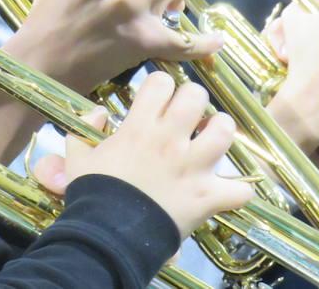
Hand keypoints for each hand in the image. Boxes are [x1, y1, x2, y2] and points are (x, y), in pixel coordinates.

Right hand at [36, 72, 251, 238]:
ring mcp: (193, 168)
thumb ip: (85, 127)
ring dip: (220, 132)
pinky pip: (240, 190)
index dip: (160, 86)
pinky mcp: (208, 197)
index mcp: (139, 127)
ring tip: (211, 139)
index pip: (161, 82)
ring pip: (225, 132)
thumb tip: (99, 112)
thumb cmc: (93, 194)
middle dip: (193, 101)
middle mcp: (170, 140)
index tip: (158, 99)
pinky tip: (224, 189)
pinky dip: (235, 191)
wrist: (109, 236)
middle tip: (187, 115)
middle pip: (196, 97)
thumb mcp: (78, 156)